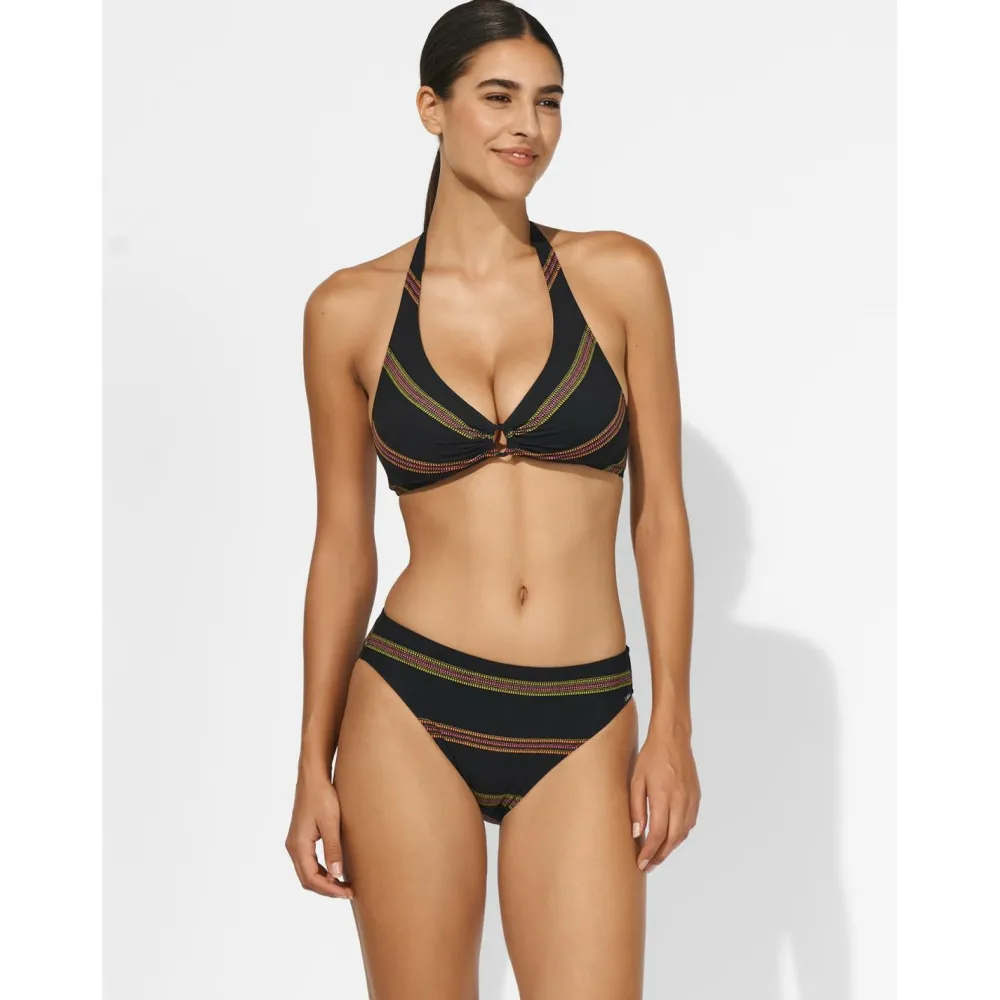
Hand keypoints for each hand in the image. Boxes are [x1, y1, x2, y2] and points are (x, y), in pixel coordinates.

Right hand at [285, 766, 354, 898]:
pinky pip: (308, 862)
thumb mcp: (331, 823)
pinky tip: (334, 870)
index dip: (329, 889)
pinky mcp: (301, 837)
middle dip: (327, 889)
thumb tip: (336, 875)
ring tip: (344, 885)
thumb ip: (333, 849)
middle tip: (348, 892)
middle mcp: (293, 846)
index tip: (346, 892)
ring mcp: (295, 842)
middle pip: (307, 879)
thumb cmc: (322, 796)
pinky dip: (320, 871)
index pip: (311, 878)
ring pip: (307, 871)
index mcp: (298, 845)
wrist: (313, 777)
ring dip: (324, 881)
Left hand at [630, 721, 699, 873]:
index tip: (641, 864)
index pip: (658, 834)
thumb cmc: (651, 757)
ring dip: (671, 847)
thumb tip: (637, 834)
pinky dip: (680, 834)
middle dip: (660, 856)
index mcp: (663, 796)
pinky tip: (670, 836)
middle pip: (672, 839)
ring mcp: (691, 800)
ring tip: (657, 854)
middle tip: (648, 865)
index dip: (649, 852)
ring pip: (683, 833)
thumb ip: (636, 808)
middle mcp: (680, 801)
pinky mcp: (697, 797)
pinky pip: (690, 823)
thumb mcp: (636, 780)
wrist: (673, 739)